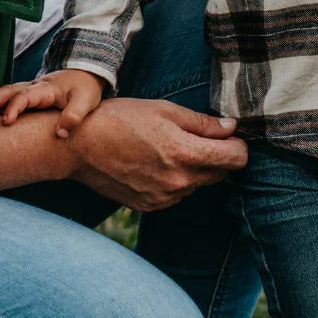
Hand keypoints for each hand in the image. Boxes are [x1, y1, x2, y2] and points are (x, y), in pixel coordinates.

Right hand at [0, 70, 105, 136]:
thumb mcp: (85, 101)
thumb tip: (60, 134)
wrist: (88, 74)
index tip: (6, 121)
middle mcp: (35, 87)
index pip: (25, 95)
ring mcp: (33, 90)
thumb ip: (74, 116)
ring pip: (9, 92)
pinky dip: (2, 104)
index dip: (14, 107)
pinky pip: (14, 97)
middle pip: (10, 90)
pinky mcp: (33, 96)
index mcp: (46, 88)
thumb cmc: (85, 88)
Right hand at [66, 98, 246, 212]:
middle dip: (217, 155)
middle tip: (198, 135)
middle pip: (221, 173)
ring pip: (197, 184)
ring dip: (194, 168)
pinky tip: (153, 162)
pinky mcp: (150, 206)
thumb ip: (202, 123)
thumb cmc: (121, 119)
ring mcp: (164, 198)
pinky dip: (174, 179)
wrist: (80, 146)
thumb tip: (232, 128)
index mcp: (184, 154)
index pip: (236, 159)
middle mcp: (178, 183)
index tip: (229, 134)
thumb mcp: (164, 110)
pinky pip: (176, 194)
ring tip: (166, 146)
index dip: (238, 144)